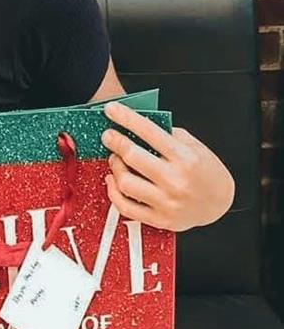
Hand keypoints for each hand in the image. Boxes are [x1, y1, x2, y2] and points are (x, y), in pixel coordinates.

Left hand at [100, 100, 234, 231]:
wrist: (221, 203)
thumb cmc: (207, 172)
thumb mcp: (195, 146)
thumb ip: (168, 134)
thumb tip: (138, 122)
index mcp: (186, 158)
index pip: (149, 132)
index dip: (126, 118)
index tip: (112, 109)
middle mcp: (175, 181)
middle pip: (133, 157)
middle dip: (115, 141)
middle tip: (108, 135)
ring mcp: (167, 202)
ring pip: (126, 183)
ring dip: (114, 166)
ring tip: (115, 158)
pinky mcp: (159, 219)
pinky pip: (126, 207)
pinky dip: (113, 192)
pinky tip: (112, 180)